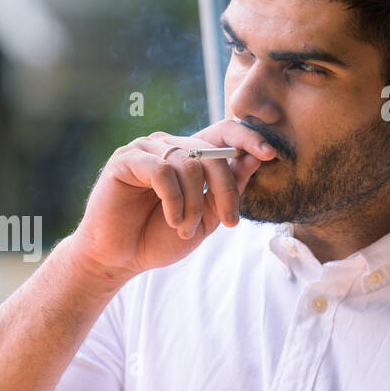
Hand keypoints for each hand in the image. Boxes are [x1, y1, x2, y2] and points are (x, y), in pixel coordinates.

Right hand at [67, 117, 275, 281]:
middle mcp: (167, 146)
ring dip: (194, 203)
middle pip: (211, 153)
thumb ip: (226, 190)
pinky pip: (162, 169)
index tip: (271, 155)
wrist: (118, 258)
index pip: (223, 132)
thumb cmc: (157, 238)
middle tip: (228, 223)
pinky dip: (173, 199)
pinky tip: (170, 219)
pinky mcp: (125, 159)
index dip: (248, 137)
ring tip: (184, 228)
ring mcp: (145, 149)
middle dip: (226, 190)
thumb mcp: (204, 218)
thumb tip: (254, 158)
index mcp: (187, 156)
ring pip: (188, 163)